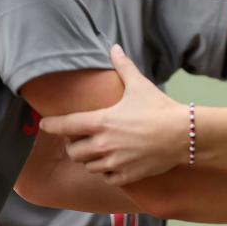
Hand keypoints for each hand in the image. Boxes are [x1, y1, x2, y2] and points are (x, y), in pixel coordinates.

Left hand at [40, 45, 187, 185]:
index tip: (44, 124)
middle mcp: (103, 144)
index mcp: (102, 122)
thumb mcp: (139, 85)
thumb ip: (123, 67)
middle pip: (73, 151)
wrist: (182, 134)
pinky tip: (112, 163)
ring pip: (88, 166)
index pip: (67, 125)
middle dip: (74, 145)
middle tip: (79, 139)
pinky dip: (106, 172)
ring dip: (89, 159)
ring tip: (96, 151)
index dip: (52, 125)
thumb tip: (114, 47)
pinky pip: (106, 178)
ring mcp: (114, 162)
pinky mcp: (126, 175)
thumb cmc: (159, 108)